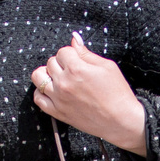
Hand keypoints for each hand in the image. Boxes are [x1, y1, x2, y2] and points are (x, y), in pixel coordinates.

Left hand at [32, 33, 147, 155]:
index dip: (71, 54)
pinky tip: (52, 91)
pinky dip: (41, 92)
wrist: (121, 121)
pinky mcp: (58, 112)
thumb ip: (87, 53)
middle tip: (73, 70)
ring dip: (46, 74)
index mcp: (77, 69)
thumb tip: (74, 39)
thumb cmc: (118, 94)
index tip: (78, 60)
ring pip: (38, 77)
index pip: (63, 51)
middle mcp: (64, 83)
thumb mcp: (107, 67)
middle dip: (61, 63)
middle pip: (50, 62)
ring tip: (58, 78)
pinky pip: (38, 98)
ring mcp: (59, 98)